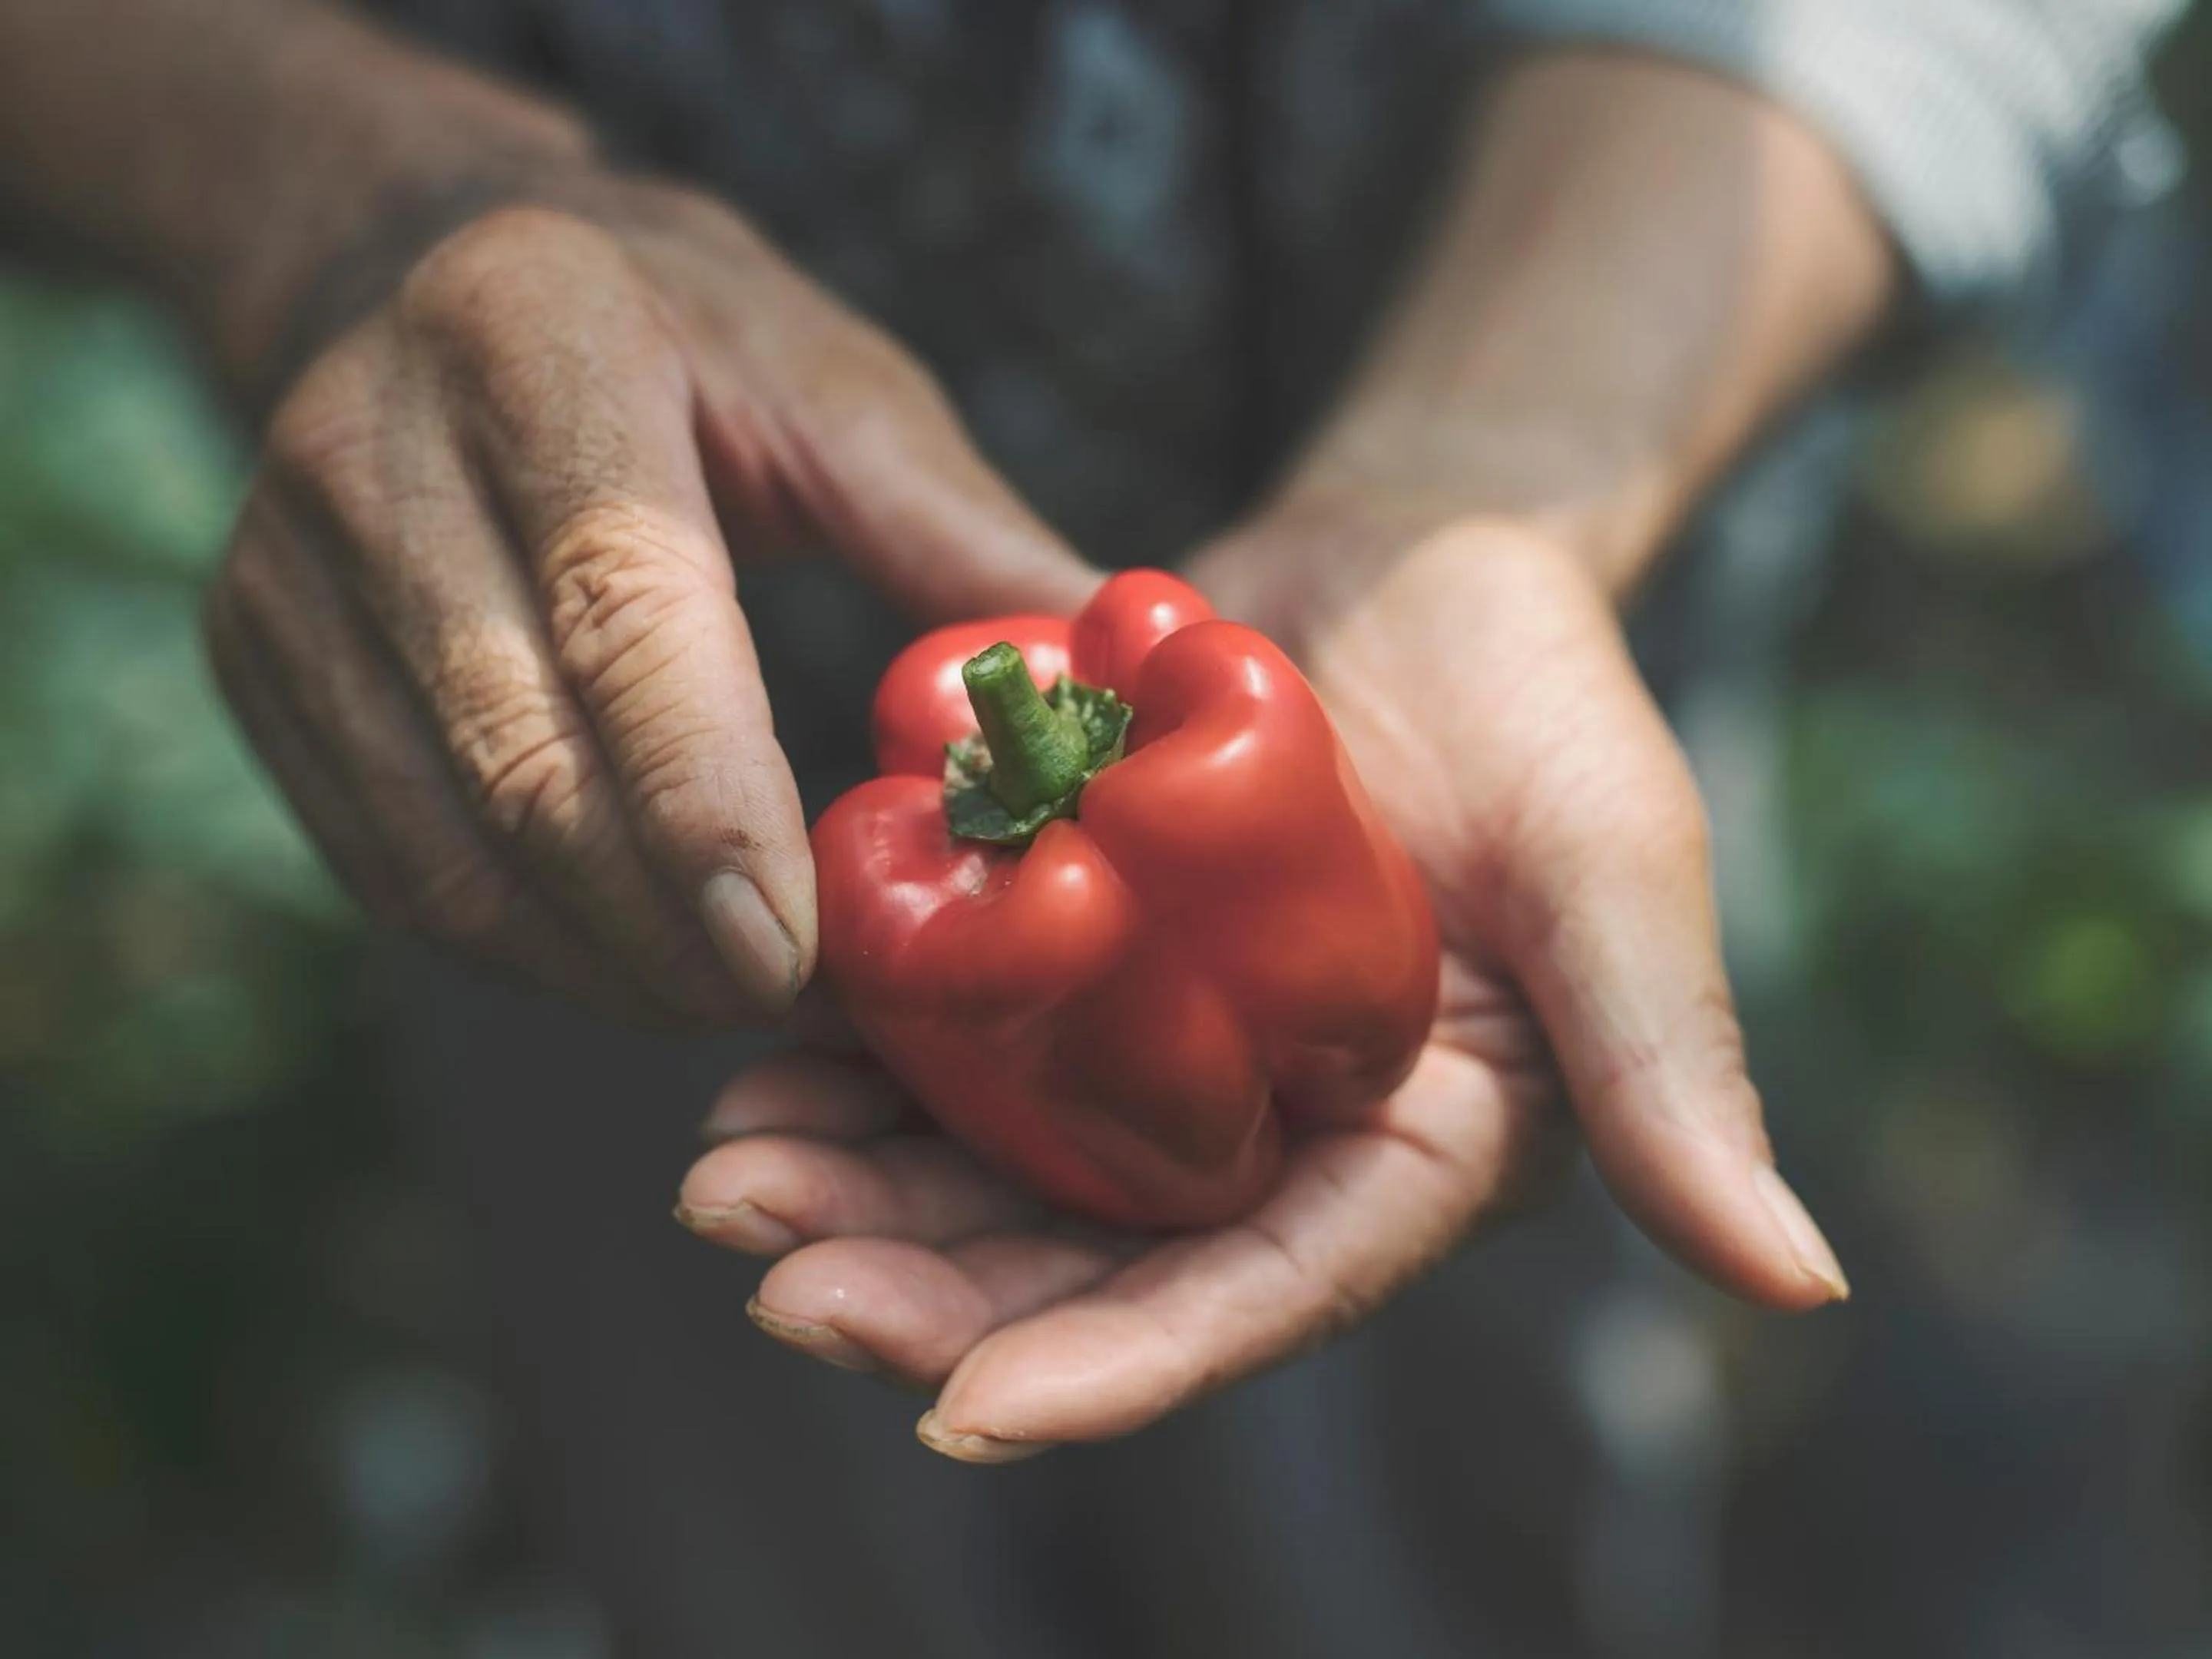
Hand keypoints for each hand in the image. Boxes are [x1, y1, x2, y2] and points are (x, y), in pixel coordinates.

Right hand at [203, 176, 1093, 1019]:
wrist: (434, 282)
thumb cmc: (688, 346)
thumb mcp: (834, 389)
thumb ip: (958, 535)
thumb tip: (1112, 679)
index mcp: (536, 336)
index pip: (618, 603)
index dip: (706, 798)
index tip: (796, 947)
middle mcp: (367, 447)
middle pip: (518, 754)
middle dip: (665, 923)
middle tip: (798, 1008)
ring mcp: (282, 566)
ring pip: (440, 845)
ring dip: (596, 963)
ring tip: (731, 1002)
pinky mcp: (253, 664)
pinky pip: (387, 864)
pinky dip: (523, 946)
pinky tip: (632, 965)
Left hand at [677, 505, 1846, 1460]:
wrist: (1420, 553)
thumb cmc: (1547, 696)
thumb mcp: (1616, 873)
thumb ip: (1676, 1071)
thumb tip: (1797, 1280)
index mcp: (1412, 1160)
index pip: (1261, 1296)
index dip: (1120, 1365)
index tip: (963, 1406)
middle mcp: (1276, 1135)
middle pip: (1095, 1259)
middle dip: (938, 1293)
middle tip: (775, 1288)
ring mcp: (1164, 1051)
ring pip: (998, 1168)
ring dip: (862, 1193)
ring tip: (724, 1188)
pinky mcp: (1083, 957)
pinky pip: (960, 1040)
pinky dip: (858, 1065)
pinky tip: (749, 1072)